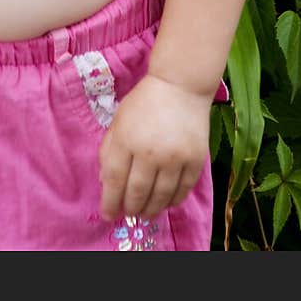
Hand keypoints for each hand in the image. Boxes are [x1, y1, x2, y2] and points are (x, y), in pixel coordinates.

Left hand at [98, 74, 211, 221]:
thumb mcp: (119, 121)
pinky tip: (165, 203)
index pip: (114, 180)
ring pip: (161, 197)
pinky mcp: (195, 160)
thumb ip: (109, 151)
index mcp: (126, 139)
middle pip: (137, 193)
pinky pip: (182, 191)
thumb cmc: (144, 103)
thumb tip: (106, 184)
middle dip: (130, 209)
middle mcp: (150, 152)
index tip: (108, 214)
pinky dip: (172, 202)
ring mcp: (175, 158)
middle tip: (129, 214)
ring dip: (151, 210)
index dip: (109, 202)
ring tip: (146, 214)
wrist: (180, 87)